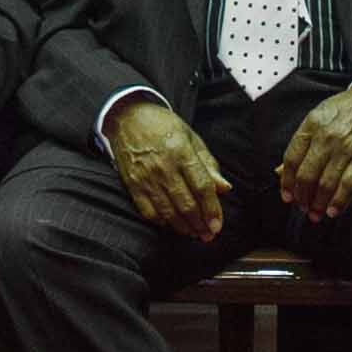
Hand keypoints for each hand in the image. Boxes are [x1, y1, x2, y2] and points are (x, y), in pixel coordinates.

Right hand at [106, 99, 230, 240]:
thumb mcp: (191, 137)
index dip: (212, 209)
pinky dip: (162, 222)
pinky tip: (171, 224)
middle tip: (208, 235)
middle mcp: (164, 166)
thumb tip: (225, 188)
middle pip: (186, 204)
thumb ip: (208, 164)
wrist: (127, 117)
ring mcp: (146, 177)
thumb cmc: (163, 126)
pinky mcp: (132, 184)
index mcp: (182, 152)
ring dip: (184, 227)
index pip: (202, 187)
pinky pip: (148, 211)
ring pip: (168, 212)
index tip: (218, 225)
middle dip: (200, 224)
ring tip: (194, 233)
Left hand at [277, 81, 351, 221]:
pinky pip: (348, 183)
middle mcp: (326, 136)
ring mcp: (345, 146)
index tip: (287, 196)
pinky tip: (334, 211)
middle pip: (307, 174)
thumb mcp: (319, 116)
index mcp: (311, 124)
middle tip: (302, 208)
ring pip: (326, 183)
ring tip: (316, 214)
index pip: (291, 158)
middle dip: (302, 196)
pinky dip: (339, 201)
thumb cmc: (348, 107)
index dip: (287, 181)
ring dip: (318, 203)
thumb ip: (301, 142)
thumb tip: (280, 170)